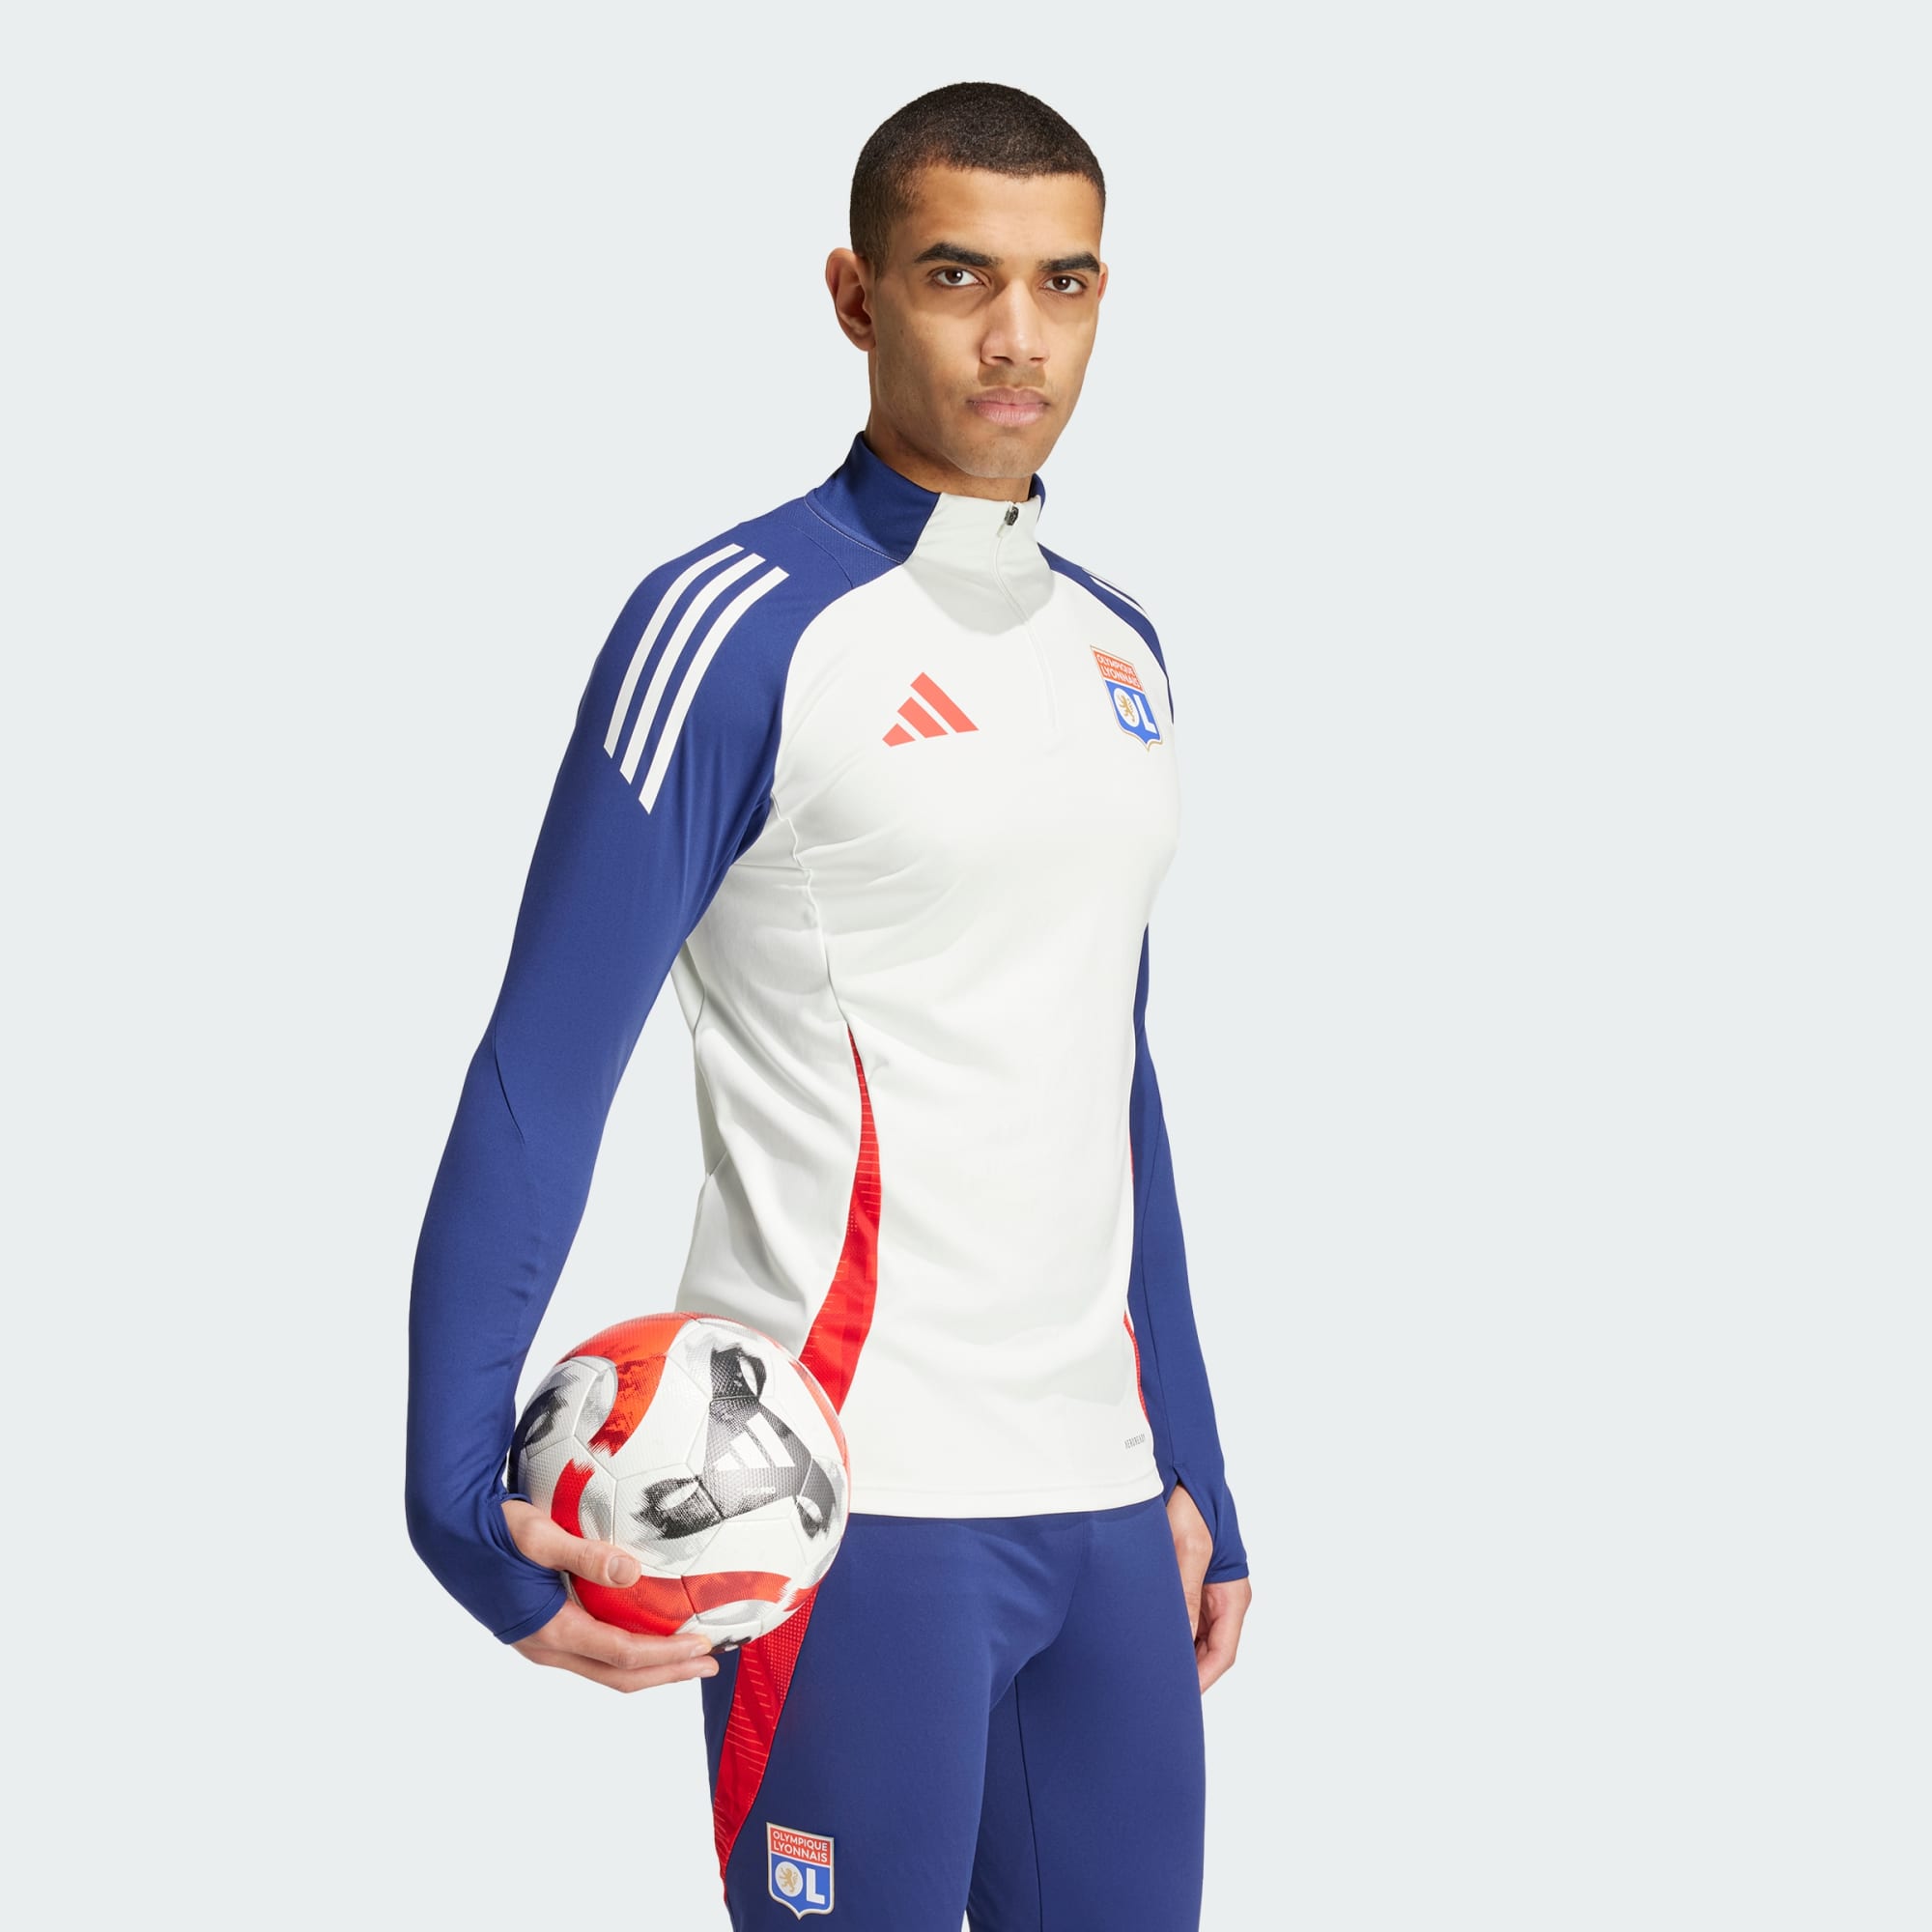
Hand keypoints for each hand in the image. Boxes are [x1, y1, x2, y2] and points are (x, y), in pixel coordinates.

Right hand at [502, 1499, 719, 1691]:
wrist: (447, 1533)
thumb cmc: (492, 1530)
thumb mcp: (538, 1535)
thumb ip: (584, 1554)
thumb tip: (631, 1571)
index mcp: (550, 1629)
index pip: (622, 1654)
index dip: (666, 1655)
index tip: (703, 1646)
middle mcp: (547, 1647)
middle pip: (618, 1676)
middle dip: (667, 1673)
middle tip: (710, 1665)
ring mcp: (541, 1645)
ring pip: (604, 1669)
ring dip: (649, 1667)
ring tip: (686, 1657)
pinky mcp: (539, 1632)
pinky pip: (591, 1654)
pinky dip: (625, 1653)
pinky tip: (644, 1633)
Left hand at [1165, 1482, 1251, 1693]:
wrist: (1180, 1471)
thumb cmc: (1190, 1504)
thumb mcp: (1187, 1550)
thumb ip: (1185, 1596)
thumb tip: (1180, 1641)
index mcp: (1232, 1596)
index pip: (1222, 1654)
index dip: (1200, 1679)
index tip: (1176, 1697)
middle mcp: (1222, 1600)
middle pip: (1208, 1651)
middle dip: (1185, 1672)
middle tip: (1153, 1690)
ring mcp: (1206, 1593)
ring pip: (1193, 1638)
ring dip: (1175, 1652)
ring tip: (1145, 1671)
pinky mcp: (1187, 1584)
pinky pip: (1180, 1619)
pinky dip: (1167, 1633)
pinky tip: (1144, 1640)